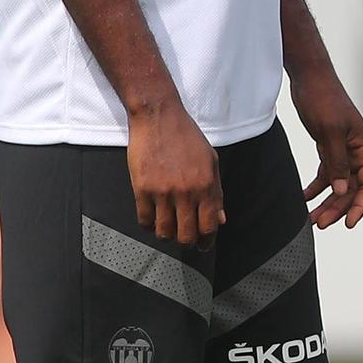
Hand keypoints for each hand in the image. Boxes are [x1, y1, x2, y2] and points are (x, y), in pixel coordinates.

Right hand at [127, 102, 223, 247]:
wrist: (158, 117)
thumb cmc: (187, 136)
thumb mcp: (210, 160)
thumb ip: (217, 192)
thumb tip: (220, 219)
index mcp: (206, 185)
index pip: (209, 226)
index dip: (207, 241)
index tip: (203, 245)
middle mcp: (186, 192)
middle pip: (186, 235)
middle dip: (187, 242)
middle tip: (185, 240)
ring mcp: (163, 192)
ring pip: (164, 232)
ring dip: (167, 235)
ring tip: (168, 228)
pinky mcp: (142, 189)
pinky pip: (145, 221)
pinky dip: (149, 225)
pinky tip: (153, 218)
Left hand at [290, 65, 362, 228]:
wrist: (309, 78)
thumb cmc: (323, 99)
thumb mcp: (329, 132)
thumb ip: (337, 162)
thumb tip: (343, 190)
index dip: (360, 206)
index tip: (349, 224)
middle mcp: (357, 150)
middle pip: (352, 188)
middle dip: (338, 207)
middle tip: (319, 223)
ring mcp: (343, 149)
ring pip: (339, 183)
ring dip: (327, 201)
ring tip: (311, 218)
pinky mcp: (329, 146)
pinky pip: (326, 173)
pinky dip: (316, 187)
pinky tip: (304, 198)